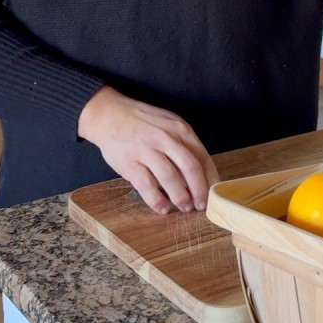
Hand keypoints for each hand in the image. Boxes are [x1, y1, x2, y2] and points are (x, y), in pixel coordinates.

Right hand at [78, 86, 219, 213]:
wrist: (108, 114)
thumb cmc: (142, 122)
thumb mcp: (168, 124)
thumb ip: (184, 144)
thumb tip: (200, 173)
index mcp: (180, 129)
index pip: (202, 157)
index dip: (210, 179)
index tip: (214, 193)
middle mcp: (166, 138)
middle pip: (190, 168)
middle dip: (199, 191)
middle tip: (201, 205)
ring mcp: (147, 150)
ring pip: (170, 178)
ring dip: (180, 197)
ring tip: (184, 208)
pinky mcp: (130, 162)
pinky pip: (147, 185)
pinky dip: (157, 200)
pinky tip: (163, 208)